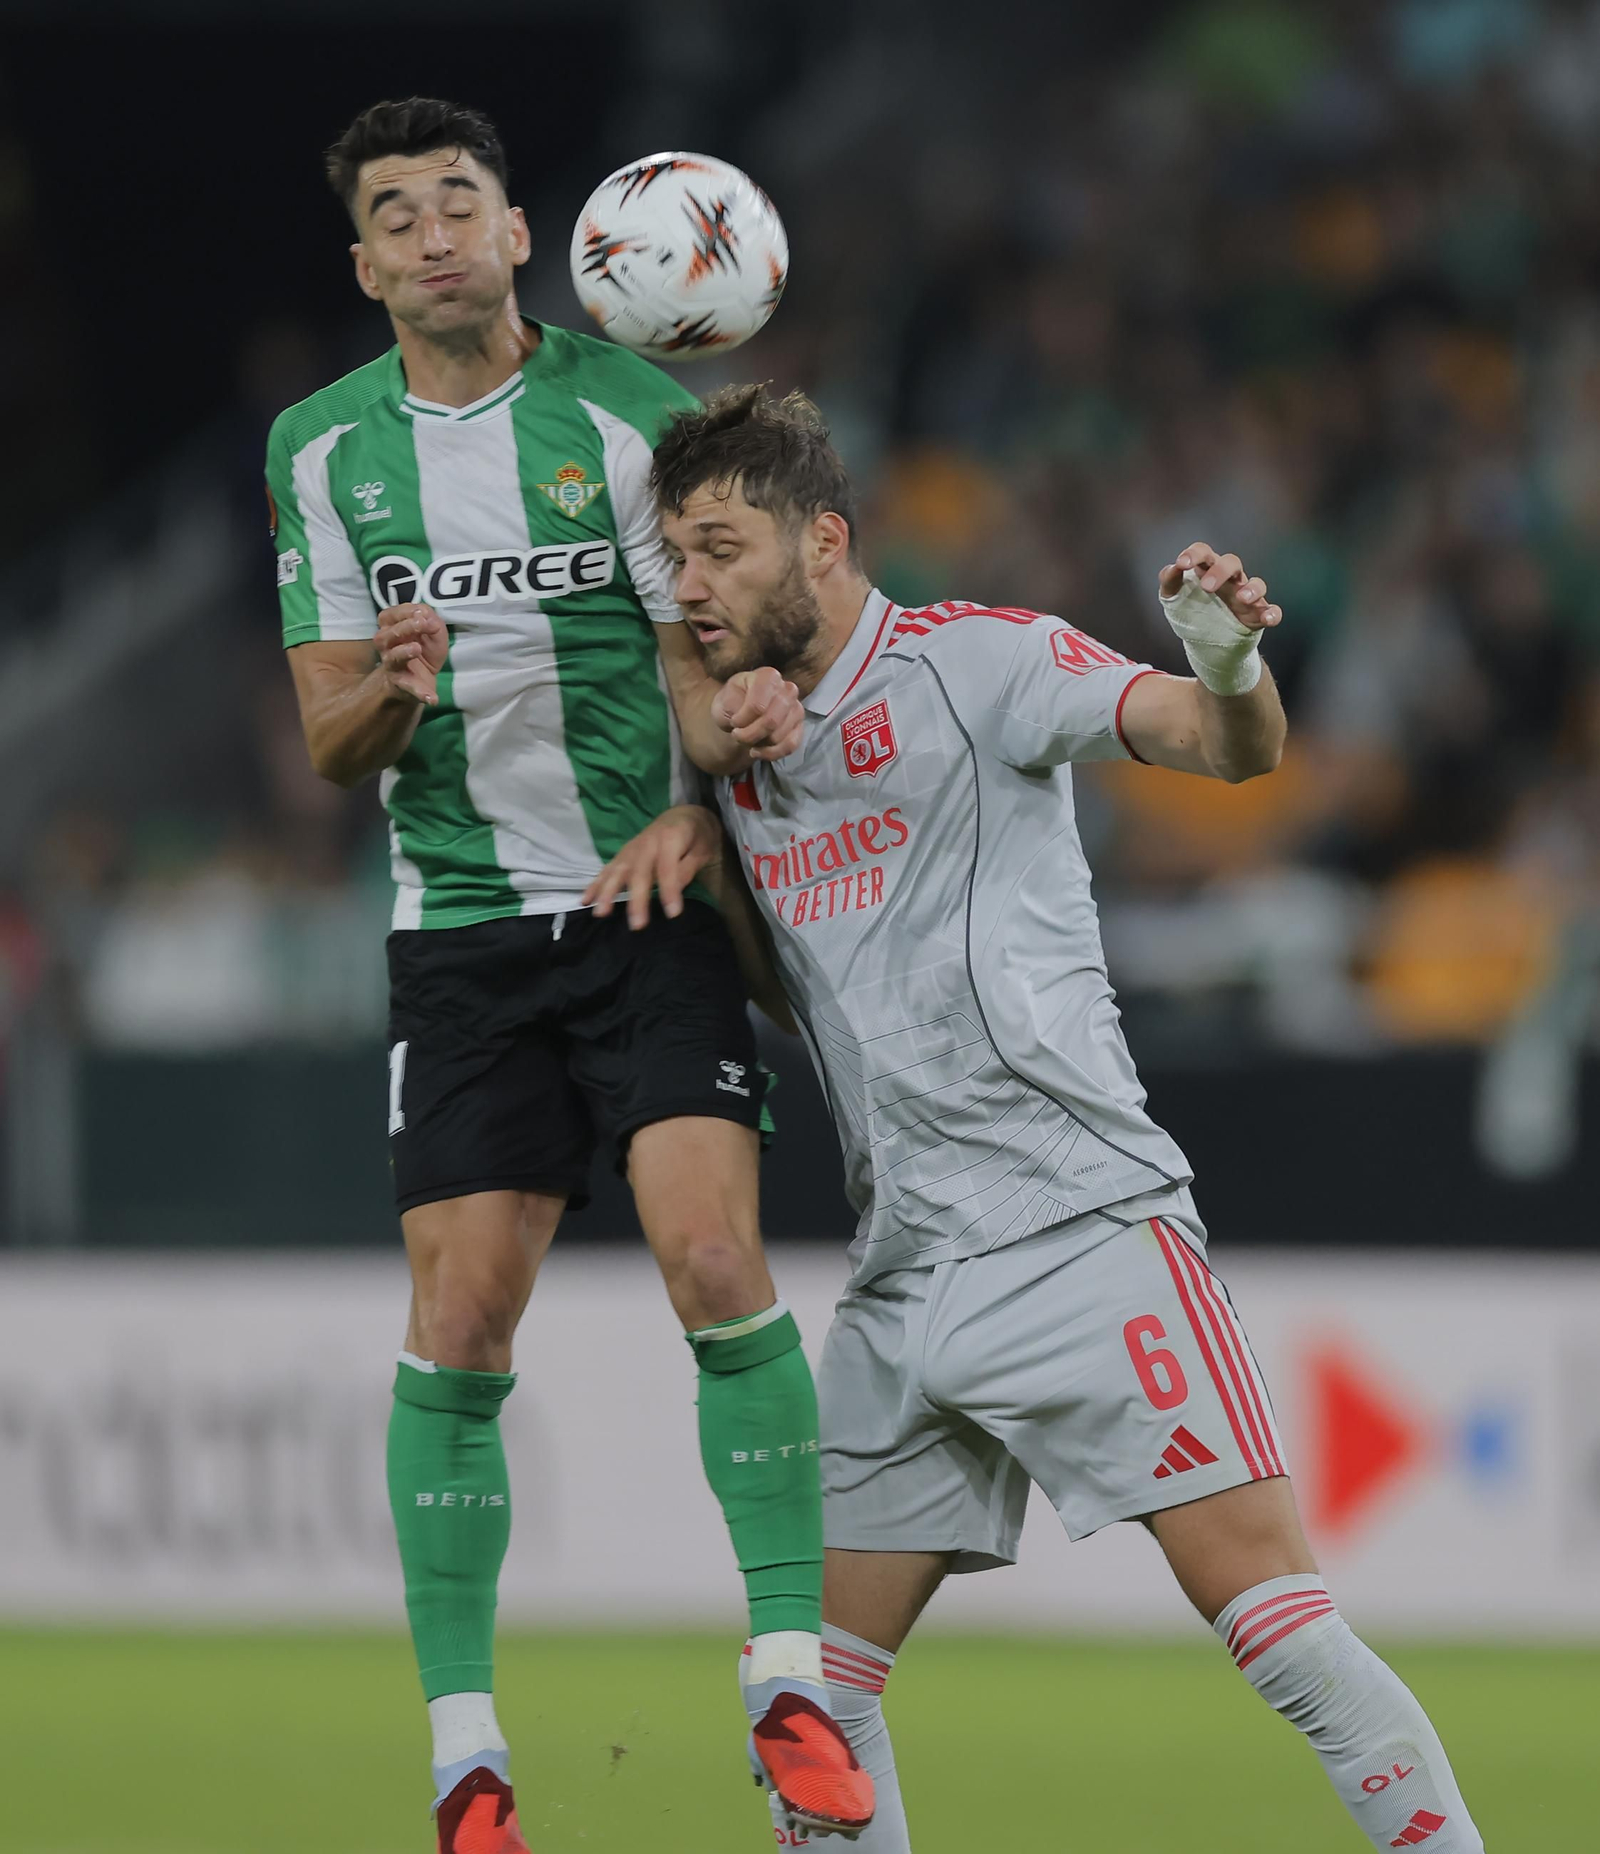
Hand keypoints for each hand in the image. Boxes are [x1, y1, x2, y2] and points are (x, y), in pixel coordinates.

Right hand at [375, 603, 448, 706]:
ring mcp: (393, 667)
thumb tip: (428, 618)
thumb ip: (432, 621)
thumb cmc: (424, 650)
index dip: (404, 612)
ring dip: (403, 652)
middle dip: (403, 627)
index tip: (422, 613)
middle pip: (386, 636)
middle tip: (421, 624)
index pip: (388, 616)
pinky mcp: (404, 685)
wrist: (421, 679)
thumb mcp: (432, 632)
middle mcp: (387, 647)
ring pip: (392, 658)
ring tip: (416, 648)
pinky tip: (432, 698)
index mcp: (391, 630)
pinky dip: (421, 693)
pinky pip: (409, 688)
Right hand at [582, 805, 724, 929]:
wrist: (683, 815)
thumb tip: (674, 891)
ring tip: (601, 913)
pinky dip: (595, 885)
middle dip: (636, 899)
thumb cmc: (696, 836)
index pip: (668, 867)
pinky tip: (585, 901)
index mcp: (670, 838)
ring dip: (607, 893)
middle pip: (639, 872)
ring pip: (617, 871)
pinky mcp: (622, 855)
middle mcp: (646, 842)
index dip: (669, 889)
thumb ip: (687, 869)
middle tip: (637, 924)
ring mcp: (631, 848)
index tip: (673, 913)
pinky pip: (607, 870)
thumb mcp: (702, 850)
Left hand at [711, 667, 803, 760]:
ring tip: (747, 739)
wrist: (740, 712)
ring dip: (758, 743)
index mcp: (768, 677)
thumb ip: (733, 706)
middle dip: (750, 735)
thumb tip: (745, 719)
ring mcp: (796, 709)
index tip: (733, 721)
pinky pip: (790, 746)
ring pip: (779, 736)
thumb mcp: (724, 700)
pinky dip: (770, 754)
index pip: (758, 706)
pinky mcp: (799, 727)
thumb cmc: (732, 702)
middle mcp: (787, 690)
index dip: (742, 720)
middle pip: (771, 721)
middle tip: (737, 735)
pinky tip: (757, 751)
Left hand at [1157, 542, 1281, 632]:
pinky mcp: (1257, 615)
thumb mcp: (1174, 598)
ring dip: (1252, 589)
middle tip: (1206, 587)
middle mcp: (1230, 580)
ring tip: (1241, 598)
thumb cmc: (1192, 612)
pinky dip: (1273, 613)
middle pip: (1232, 562)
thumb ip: (1170, 582)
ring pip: (1257, 584)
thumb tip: (1171, 568)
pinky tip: (1269, 618)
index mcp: (1208, 571)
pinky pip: (1271, 610)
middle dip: (1220, 571)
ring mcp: (1246, 597)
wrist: (1206, 644)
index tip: (1182, 564)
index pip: (1204, 552)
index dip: (1194, 554)